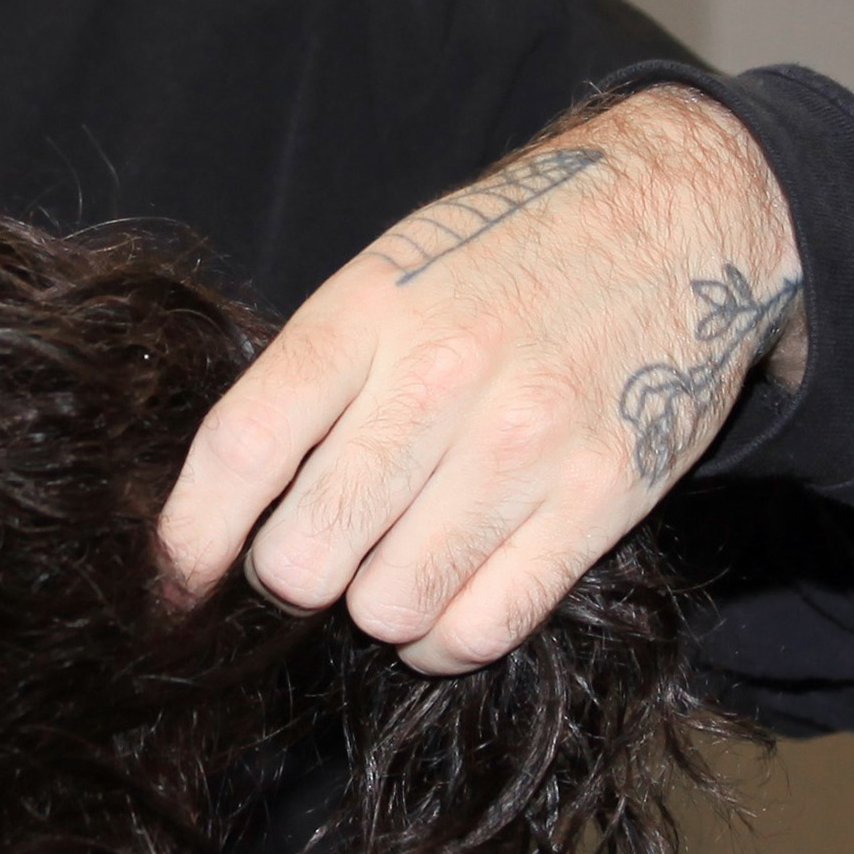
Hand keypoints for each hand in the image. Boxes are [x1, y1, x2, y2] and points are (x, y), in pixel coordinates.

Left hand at [158, 87, 808, 672]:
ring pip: (387, 607)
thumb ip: (315, 376)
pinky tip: (448, 600)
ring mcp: (525, 441)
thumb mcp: (392, 271)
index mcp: (367, 310)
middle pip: (303, 553)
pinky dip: (447, 638)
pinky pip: (482, 627)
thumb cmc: (513, 253)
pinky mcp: (600, 495)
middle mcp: (440, 375)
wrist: (681, 215)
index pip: (241, 448)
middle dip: (292, 576)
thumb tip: (224, 501)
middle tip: (319, 551)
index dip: (188, 536)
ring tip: (398, 560)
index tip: (171, 583)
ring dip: (377, 607)